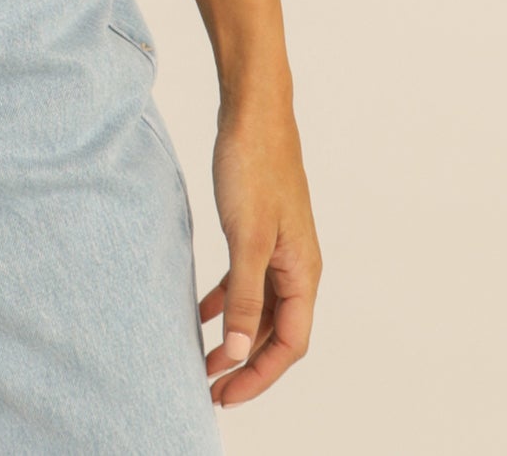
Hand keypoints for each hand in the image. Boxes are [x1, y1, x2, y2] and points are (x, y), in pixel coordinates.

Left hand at [201, 94, 320, 405]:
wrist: (253, 111)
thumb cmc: (255, 167)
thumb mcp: (246, 238)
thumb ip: (243, 297)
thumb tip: (238, 354)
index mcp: (303, 272)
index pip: (289, 344)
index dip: (259, 376)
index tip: (225, 395)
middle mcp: (297, 266)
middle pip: (277, 332)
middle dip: (246, 364)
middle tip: (210, 388)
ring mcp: (279, 248)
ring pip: (261, 309)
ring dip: (236, 337)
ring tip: (204, 361)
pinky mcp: (260, 231)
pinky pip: (247, 281)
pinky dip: (228, 302)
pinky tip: (203, 312)